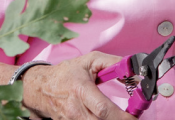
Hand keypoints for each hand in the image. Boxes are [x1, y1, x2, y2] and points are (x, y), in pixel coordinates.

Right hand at [21, 52, 135, 119]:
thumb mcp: (91, 60)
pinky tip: (107, 118)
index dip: (121, 116)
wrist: (40, 87)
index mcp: (81, 90)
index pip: (103, 109)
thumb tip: (134, 70)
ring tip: (120, 117)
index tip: (134, 116)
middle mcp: (74, 109)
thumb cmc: (67, 73)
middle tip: (132, 118)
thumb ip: (114, 63)